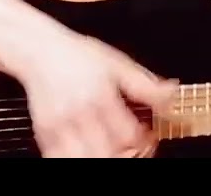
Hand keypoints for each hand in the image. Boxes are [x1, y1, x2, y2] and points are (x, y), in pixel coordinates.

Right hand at [17, 32, 177, 157]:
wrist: (39, 50)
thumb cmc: (77, 55)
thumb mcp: (116, 62)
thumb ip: (145, 84)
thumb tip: (172, 93)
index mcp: (100, 95)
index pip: (128, 134)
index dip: (145, 141)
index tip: (148, 135)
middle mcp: (79, 114)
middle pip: (108, 153)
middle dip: (126, 154)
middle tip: (133, 146)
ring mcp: (59, 127)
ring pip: (86, 159)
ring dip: (104, 158)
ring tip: (112, 149)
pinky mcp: (44, 134)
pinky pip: (62, 159)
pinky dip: (79, 158)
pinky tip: (89, 150)